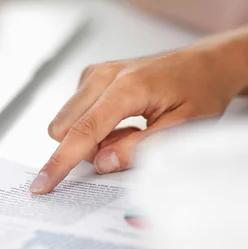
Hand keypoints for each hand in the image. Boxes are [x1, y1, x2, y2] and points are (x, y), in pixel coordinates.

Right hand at [29, 24, 247, 194]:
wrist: (205, 63)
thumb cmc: (199, 90)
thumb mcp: (183, 127)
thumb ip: (141, 148)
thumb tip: (102, 163)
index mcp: (126, 87)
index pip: (83, 131)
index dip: (61, 162)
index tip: (42, 185)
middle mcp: (102, 75)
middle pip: (64, 127)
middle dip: (84, 149)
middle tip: (124, 146)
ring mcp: (94, 73)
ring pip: (66, 122)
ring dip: (90, 139)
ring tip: (128, 131)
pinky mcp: (91, 77)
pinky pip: (75, 113)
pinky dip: (92, 127)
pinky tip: (120, 121)